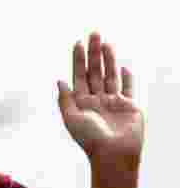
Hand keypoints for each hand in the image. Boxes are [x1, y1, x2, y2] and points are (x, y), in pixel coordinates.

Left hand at [57, 32, 143, 171]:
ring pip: (110, 75)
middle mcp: (96, 100)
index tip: (77, 42)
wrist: (114, 154)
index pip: (79, 75)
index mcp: (81, 102)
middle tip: (94, 33)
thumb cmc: (90, 139)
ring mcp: (113, 102)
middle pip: (95, 71)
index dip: (78, 59)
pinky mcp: (129, 106)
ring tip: (107, 43)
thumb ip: (65, 99)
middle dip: (94, 53)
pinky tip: (124, 66)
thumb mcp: (71, 118)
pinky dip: (126, 78)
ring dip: (109, 59)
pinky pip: (127, 89)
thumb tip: (59, 80)